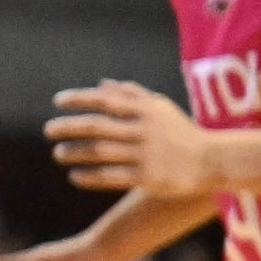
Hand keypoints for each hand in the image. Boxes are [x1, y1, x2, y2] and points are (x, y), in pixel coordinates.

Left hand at [45, 80, 217, 197]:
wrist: (212, 161)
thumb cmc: (180, 132)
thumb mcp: (161, 108)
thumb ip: (132, 95)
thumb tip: (101, 83)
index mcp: (146, 110)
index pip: (105, 100)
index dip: (79, 99)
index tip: (57, 101)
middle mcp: (144, 130)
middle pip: (96, 126)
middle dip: (67, 127)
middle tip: (48, 130)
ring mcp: (145, 154)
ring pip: (98, 152)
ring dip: (73, 152)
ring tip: (57, 153)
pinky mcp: (146, 177)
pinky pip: (108, 176)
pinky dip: (88, 176)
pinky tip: (74, 175)